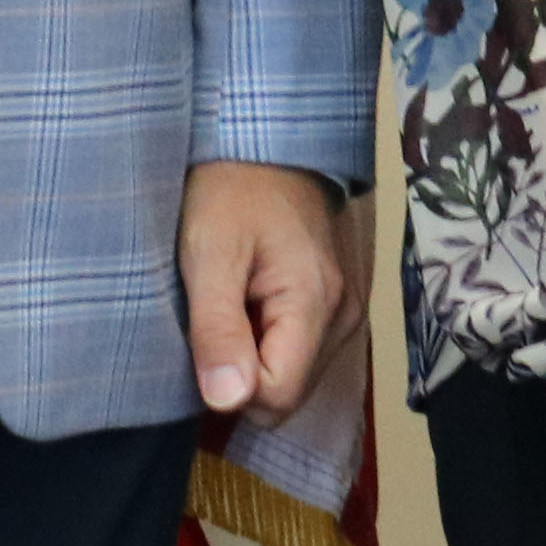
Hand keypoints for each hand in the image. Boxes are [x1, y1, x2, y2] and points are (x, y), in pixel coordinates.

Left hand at [175, 159, 353, 417]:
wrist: (269, 144)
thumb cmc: (232, 189)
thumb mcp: (209, 255)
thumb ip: (218, 330)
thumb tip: (227, 402)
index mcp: (316, 304)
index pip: (277, 398)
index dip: (229, 388)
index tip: (200, 346)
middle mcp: (345, 316)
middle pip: (288, 393)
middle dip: (241, 375)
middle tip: (211, 320)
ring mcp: (346, 311)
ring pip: (293, 377)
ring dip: (253, 358)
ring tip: (228, 306)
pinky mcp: (337, 305)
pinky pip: (299, 353)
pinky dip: (266, 341)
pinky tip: (246, 303)